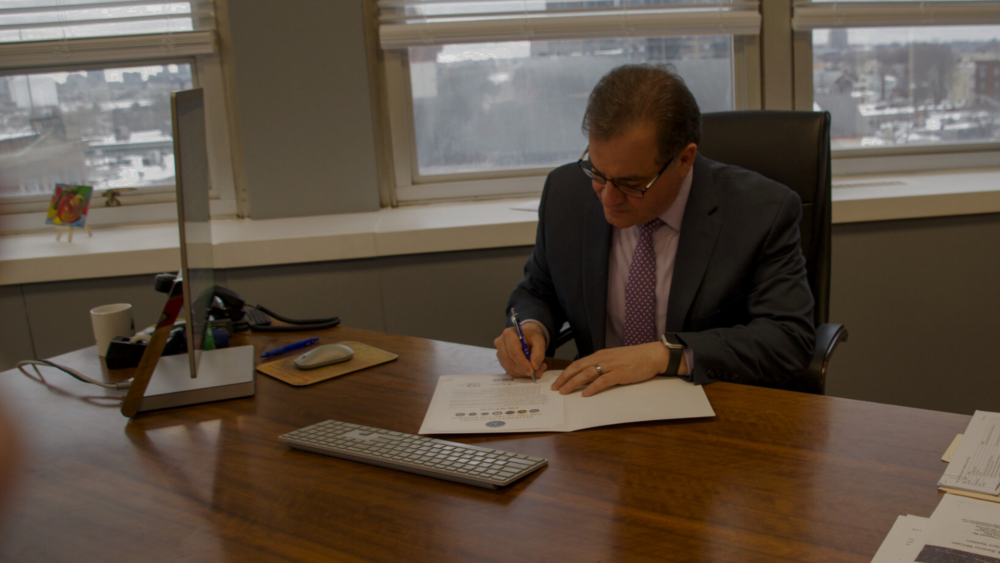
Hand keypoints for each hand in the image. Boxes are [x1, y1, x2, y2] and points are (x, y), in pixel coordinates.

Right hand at [494, 322, 547, 378]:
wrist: (525, 335)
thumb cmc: (531, 336)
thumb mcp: (539, 341)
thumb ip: (538, 353)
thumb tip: (534, 367)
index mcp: (509, 335)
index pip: (513, 352)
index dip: (522, 363)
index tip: (531, 371)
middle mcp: (500, 343)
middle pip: (510, 362)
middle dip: (524, 370)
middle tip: (538, 371)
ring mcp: (499, 353)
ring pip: (510, 369)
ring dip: (524, 373)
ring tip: (537, 369)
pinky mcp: (501, 361)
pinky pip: (511, 372)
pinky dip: (521, 374)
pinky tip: (529, 369)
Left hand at [551, 342, 681, 396]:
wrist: (652, 355)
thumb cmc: (634, 357)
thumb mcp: (614, 358)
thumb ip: (601, 364)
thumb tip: (588, 374)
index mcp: (600, 355)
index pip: (578, 363)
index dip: (566, 372)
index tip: (557, 381)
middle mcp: (603, 358)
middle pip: (578, 368)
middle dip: (565, 378)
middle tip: (556, 388)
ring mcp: (611, 366)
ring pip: (587, 373)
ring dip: (574, 383)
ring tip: (565, 391)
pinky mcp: (620, 373)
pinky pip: (603, 381)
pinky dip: (593, 387)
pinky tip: (586, 394)